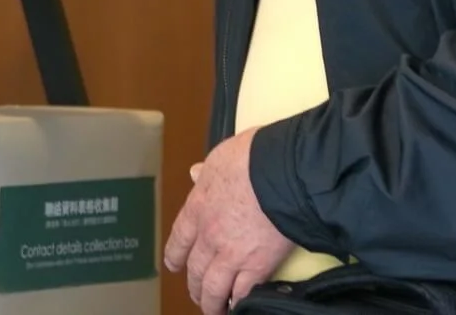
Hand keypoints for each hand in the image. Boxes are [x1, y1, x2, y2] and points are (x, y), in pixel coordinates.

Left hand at [164, 129, 292, 314]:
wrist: (281, 172)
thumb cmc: (253, 158)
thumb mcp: (221, 157)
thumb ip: (207, 171)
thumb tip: (196, 173)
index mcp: (198, 207)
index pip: (179, 238)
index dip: (175, 255)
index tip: (174, 265)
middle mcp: (210, 236)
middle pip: (195, 269)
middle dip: (194, 285)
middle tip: (197, 294)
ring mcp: (232, 254)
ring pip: (214, 288)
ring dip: (212, 302)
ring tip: (215, 310)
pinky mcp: (258, 266)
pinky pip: (243, 292)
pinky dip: (240, 301)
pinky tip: (240, 305)